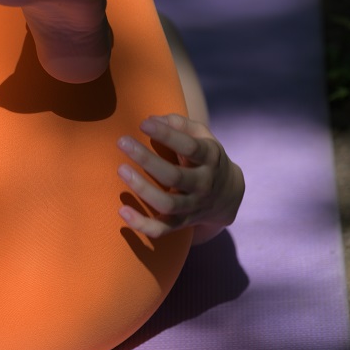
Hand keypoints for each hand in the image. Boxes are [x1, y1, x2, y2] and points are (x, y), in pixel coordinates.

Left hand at [116, 113, 243, 242]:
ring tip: (121, 169)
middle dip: (146, 159)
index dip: (166, 135)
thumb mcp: (202, 136)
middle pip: (174, 176)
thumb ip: (179, 124)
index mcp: (210, 158)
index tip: (143, 123)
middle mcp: (204, 184)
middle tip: (122, 142)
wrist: (228, 195)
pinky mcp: (182, 223)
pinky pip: (161, 230)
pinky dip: (142, 224)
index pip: (189, 146)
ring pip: (167, 204)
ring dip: (142, 189)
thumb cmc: (205, 156)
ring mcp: (193, 206)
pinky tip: (122, 210)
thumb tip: (151, 119)